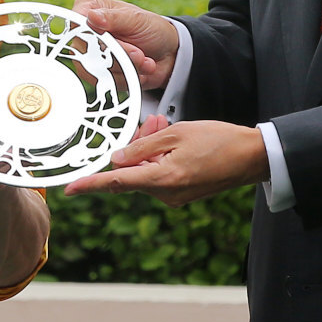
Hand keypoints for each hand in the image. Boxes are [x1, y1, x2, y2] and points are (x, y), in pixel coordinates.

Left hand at [66, 118, 267, 207]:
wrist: (253, 157)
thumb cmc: (219, 141)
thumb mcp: (176, 134)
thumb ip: (142, 146)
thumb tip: (116, 159)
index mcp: (162, 180)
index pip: (116, 182)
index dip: (90, 185)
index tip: (69, 189)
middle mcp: (166, 195)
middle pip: (132, 172)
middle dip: (134, 147)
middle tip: (151, 123)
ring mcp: (174, 197)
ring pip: (145, 172)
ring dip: (148, 150)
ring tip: (164, 126)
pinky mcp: (182, 195)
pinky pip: (159, 176)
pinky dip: (159, 158)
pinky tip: (171, 140)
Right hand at [73, 0, 176, 91]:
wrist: (167, 54)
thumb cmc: (151, 28)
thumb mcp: (136, 19)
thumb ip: (113, 18)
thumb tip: (91, 17)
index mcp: (90, 6)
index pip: (76, 19)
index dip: (89, 31)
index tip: (107, 35)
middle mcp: (85, 30)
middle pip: (87, 47)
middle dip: (118, 53)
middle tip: (139, 53)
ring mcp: (89, 53)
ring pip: (97, 67)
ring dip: (126, 66)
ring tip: (144, 60)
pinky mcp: (98, 73)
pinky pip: (106, 81)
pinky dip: (127, 77)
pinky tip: (141, 70)